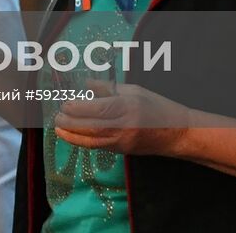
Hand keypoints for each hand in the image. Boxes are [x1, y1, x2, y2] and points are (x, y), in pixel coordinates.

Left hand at [53, 81, 190, 155]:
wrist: (179, 134)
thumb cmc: (158, 107)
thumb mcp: (134, 90)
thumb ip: (108, 88)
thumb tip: (86, 85)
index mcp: (128, 106)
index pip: (98, 109)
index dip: (78, 108)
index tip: (65, 103)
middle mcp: (125, 125)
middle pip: (92, 127)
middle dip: (70, 123)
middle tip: (56, 116)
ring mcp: (124, 141)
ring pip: (93, 141)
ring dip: (72, 135)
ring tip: (58, 128)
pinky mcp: (123, 151)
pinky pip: (99, 147)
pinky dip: (83, 142)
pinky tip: (72, 136)